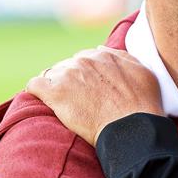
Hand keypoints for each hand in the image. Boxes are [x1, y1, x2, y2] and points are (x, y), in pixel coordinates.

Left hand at [26, 47, 162, 145]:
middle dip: (70, 80)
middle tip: (78, 99)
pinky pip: (34, 85)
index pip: (84, 59)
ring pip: (51, 74)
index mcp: (102, 55)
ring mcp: (68, 75)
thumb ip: (121, 57)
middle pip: (67, 66)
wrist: (131, 128)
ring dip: (55, 86)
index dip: (86, 74)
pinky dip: (37, 90)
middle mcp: (83, 61)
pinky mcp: (55, 93)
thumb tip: (101, 49)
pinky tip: (44, 100)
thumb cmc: (142, 104)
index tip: (89, 88)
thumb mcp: (142, 71)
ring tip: (63, 103)